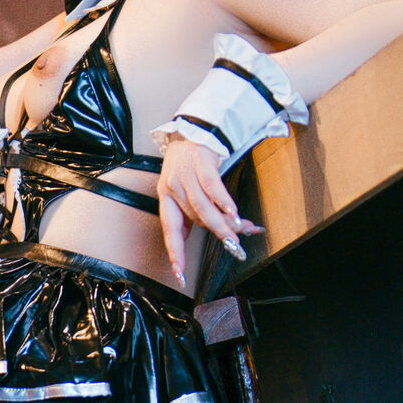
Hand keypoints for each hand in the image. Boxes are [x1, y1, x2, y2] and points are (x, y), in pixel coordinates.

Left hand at [157, 137, 260, 280]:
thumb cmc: (190, 164)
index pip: (170, 231)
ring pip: (203, 208)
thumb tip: (224, 233)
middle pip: (196, 219)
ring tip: (237, 236)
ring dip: (222, 224)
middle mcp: (172, 188)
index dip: (176, 253)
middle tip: (235, 248)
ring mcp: (185, 176)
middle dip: (218, 234)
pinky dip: (224, 202)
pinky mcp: (201, 163)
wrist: (192, 128)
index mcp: (165, 198)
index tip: (180, 273)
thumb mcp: (185, 190)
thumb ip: (197, 212)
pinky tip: (234, 214)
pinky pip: (213, 187)